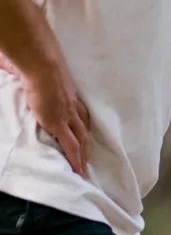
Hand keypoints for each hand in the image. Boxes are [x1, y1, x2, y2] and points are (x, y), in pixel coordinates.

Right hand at [0, 52, 89, 176]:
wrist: (41, 65)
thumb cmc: (37, 65)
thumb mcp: (41, 77)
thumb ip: (35, 83)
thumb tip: (18, 74)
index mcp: (70, 97)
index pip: (80, 116)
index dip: (80, 128)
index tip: (82, 137)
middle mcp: (73, 107)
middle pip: (84, 130)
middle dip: (86, 145)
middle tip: (87, 159)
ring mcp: (69, 116)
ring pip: (82, 140)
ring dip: (83, 154)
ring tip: (82, 168)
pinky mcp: (60, 124)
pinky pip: (71, 145)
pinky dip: (75, 158)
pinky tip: (78, 169)